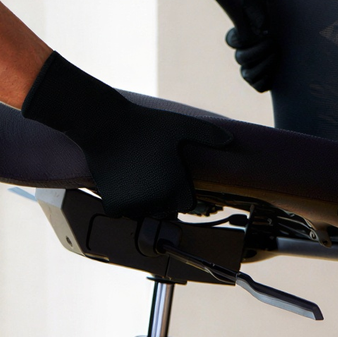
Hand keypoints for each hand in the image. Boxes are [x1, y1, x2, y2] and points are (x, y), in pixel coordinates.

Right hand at [22, 53, 231, 216]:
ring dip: (143, 201)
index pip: (186, 202)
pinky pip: (123, 212)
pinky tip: (122, 181)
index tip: (173, 172)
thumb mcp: (182, 126)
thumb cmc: (146, 125)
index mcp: (176, 189)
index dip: (181, 188)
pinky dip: (123, 202)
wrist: (105, 124)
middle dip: (162, 195)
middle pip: (165, 209)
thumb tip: (232, 142)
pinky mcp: (114, 206)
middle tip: (152, 171)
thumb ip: (209, 135)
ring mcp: (134, 207)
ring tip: (137, 175)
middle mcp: (157, 203)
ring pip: (144, 212)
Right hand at [224, 0, 279, 91]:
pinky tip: (277, 70)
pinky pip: (258, 86)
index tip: (262, 30)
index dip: (244, 38)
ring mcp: (249, 69)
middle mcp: (241, 54)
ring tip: (278, 55)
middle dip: (259, 51)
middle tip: (274, 42)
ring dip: (265, 65)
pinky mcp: (259, 81)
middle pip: (241, 58)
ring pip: (249, 74)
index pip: (232, 40)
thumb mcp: (269, 1)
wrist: (292, 37)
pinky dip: (267, 80)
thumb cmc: (277, 17)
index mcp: (239, 36)